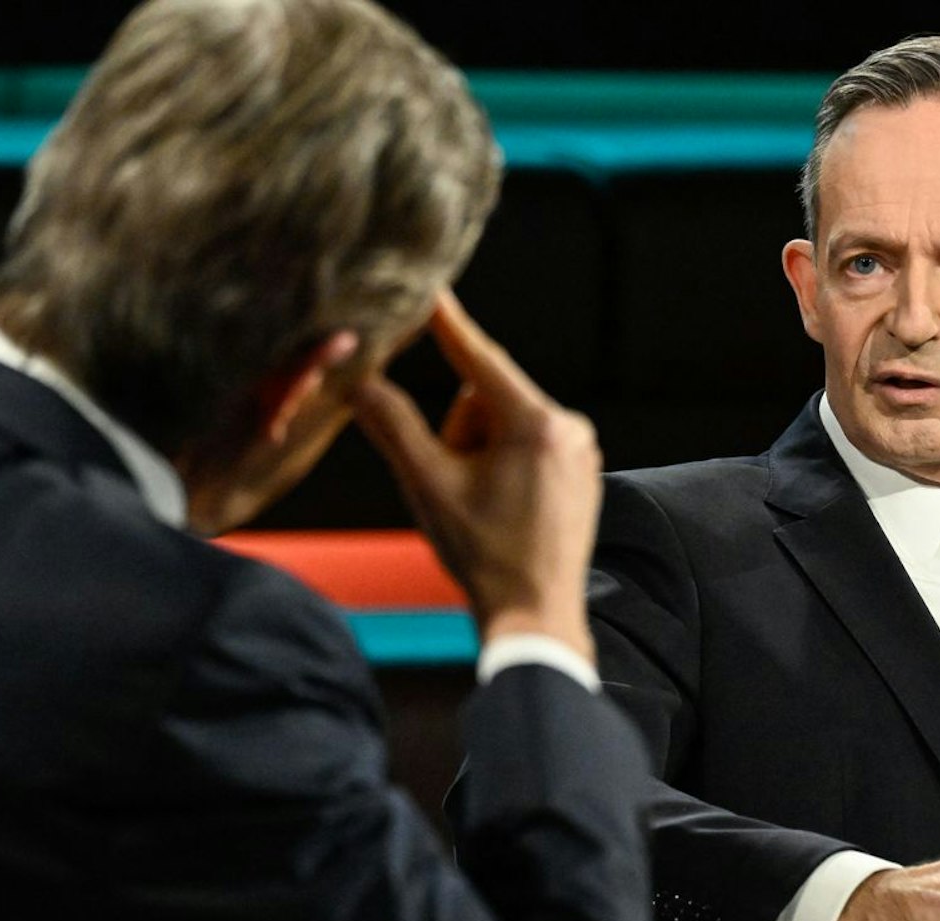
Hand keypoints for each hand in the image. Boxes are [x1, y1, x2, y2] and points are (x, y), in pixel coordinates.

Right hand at [351, 288, 601, 657]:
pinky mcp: (583, 471)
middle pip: (486, 399)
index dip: (448, 323)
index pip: (478, 358)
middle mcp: (570, 427)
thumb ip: (391, 424)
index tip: (430, 285)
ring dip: (479, 453)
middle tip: (456, 486)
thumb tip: (356, 379)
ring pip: (505, 425)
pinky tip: (502, 512)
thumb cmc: (483, 556)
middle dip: (460, 433)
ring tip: (481, 506)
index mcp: (537, 424)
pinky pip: (528, 447)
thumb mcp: (427, 486)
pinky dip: (503, 467)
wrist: (535, 615)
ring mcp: (582, 450)